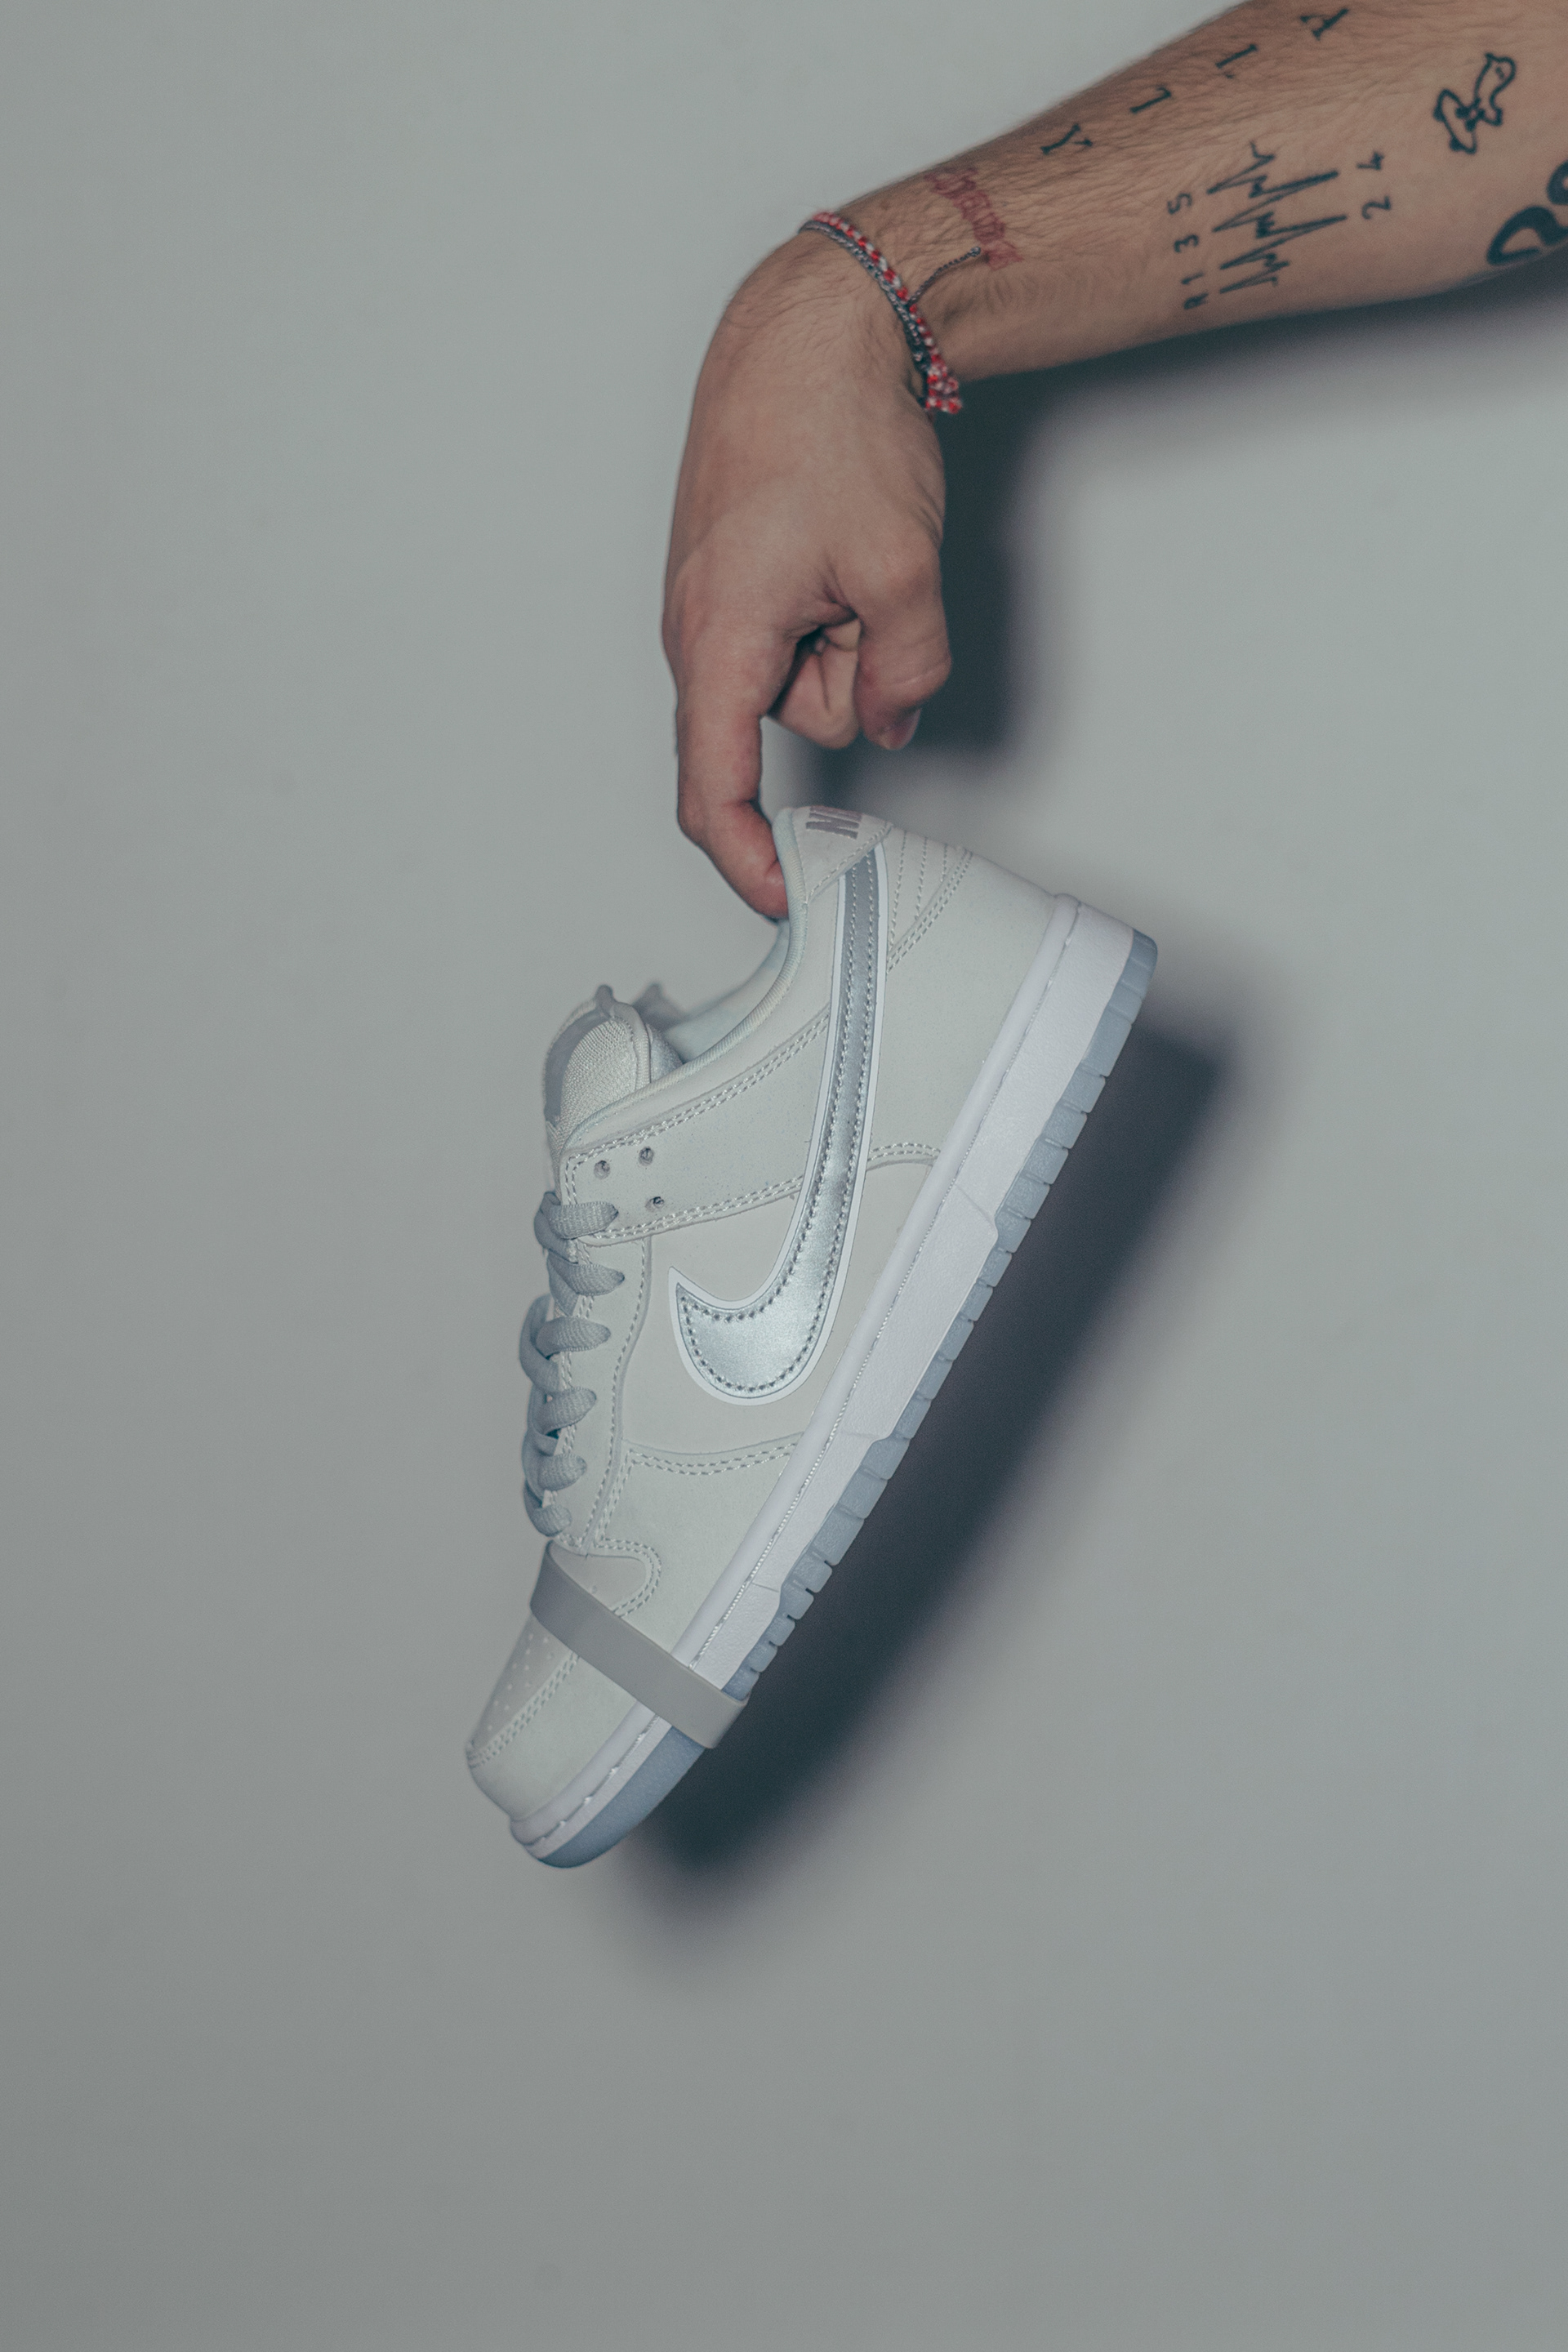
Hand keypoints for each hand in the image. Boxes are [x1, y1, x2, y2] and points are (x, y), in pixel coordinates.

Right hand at [663, 233, 951, 915]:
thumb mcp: (900, 568)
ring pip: (791, 678)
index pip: (713, 790)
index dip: (746, 860)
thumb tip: (891, 720)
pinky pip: (788, 634)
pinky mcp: (728, 580)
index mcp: (719, 640)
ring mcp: (707, 604)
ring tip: (858, 555)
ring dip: (842, 640)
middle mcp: (694, 631)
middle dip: (843, 688)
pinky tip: (842, 548)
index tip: (782, 899)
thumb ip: (904, 671)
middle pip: (775, 725)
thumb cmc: (831, 428)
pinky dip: (829, 610)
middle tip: (879, 609)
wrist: (804, 327)